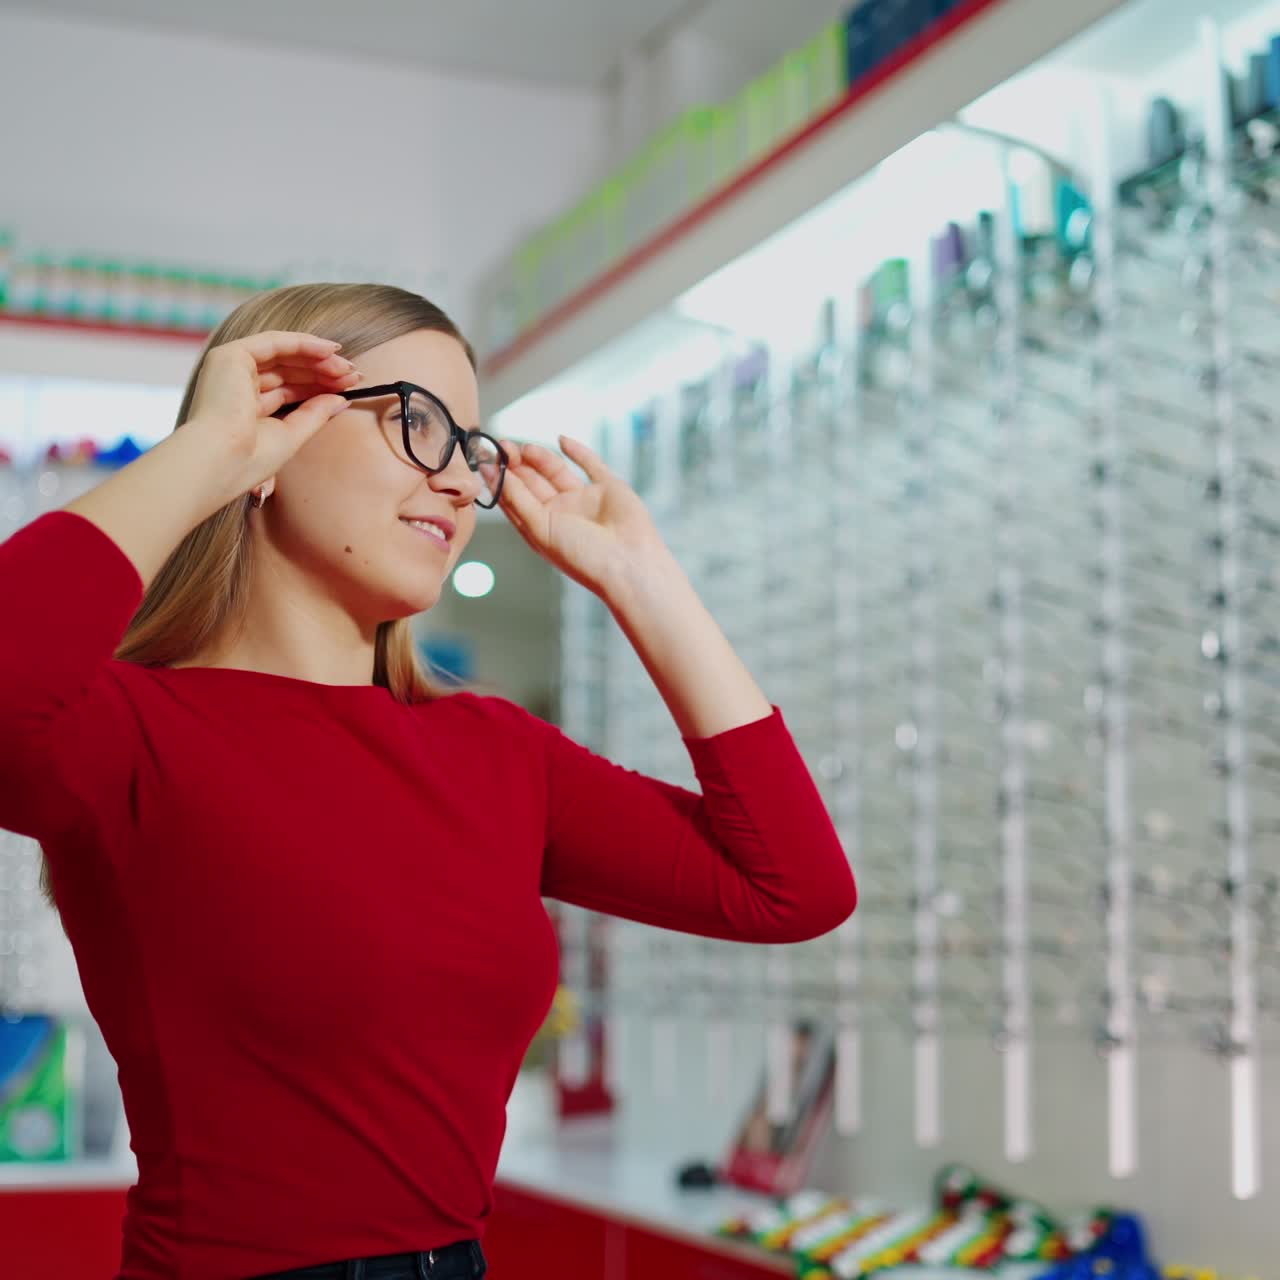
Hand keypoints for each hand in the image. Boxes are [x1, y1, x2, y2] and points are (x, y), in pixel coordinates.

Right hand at [183, 330, 360, 500]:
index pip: (288, 390)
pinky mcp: (230, 355)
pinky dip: (303, 344)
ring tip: (348, 368)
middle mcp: (235, 384)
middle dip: (324, 371)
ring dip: (319, 359)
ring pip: (283, 354)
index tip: (349, 388)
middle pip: (288, 370)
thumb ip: (315, 414)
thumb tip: (341, 399)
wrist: (221, 461)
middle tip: (356, 376)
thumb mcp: (292, 434)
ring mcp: (231, 368)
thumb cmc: (249, 459)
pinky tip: (330, 350)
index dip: (319, 386)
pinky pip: (274, 342)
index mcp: (244, 408)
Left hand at [495, 434, 667, 594]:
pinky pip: (590, 464)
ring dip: (540, 457)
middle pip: (533, 482)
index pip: (515, 498)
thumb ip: (517, 499)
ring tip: (524, 447)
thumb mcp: (539, 528)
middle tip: (503, 446)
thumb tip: (494, 473)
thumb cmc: (582, 556)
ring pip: (557, 471)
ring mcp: (584, 499)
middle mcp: (562, 513)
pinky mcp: (607, 487)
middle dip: (516, 465)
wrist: (628, 562)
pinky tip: (561, 440)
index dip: (501, 479)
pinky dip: (577, 451)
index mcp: (542, 527)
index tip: (487, 459)